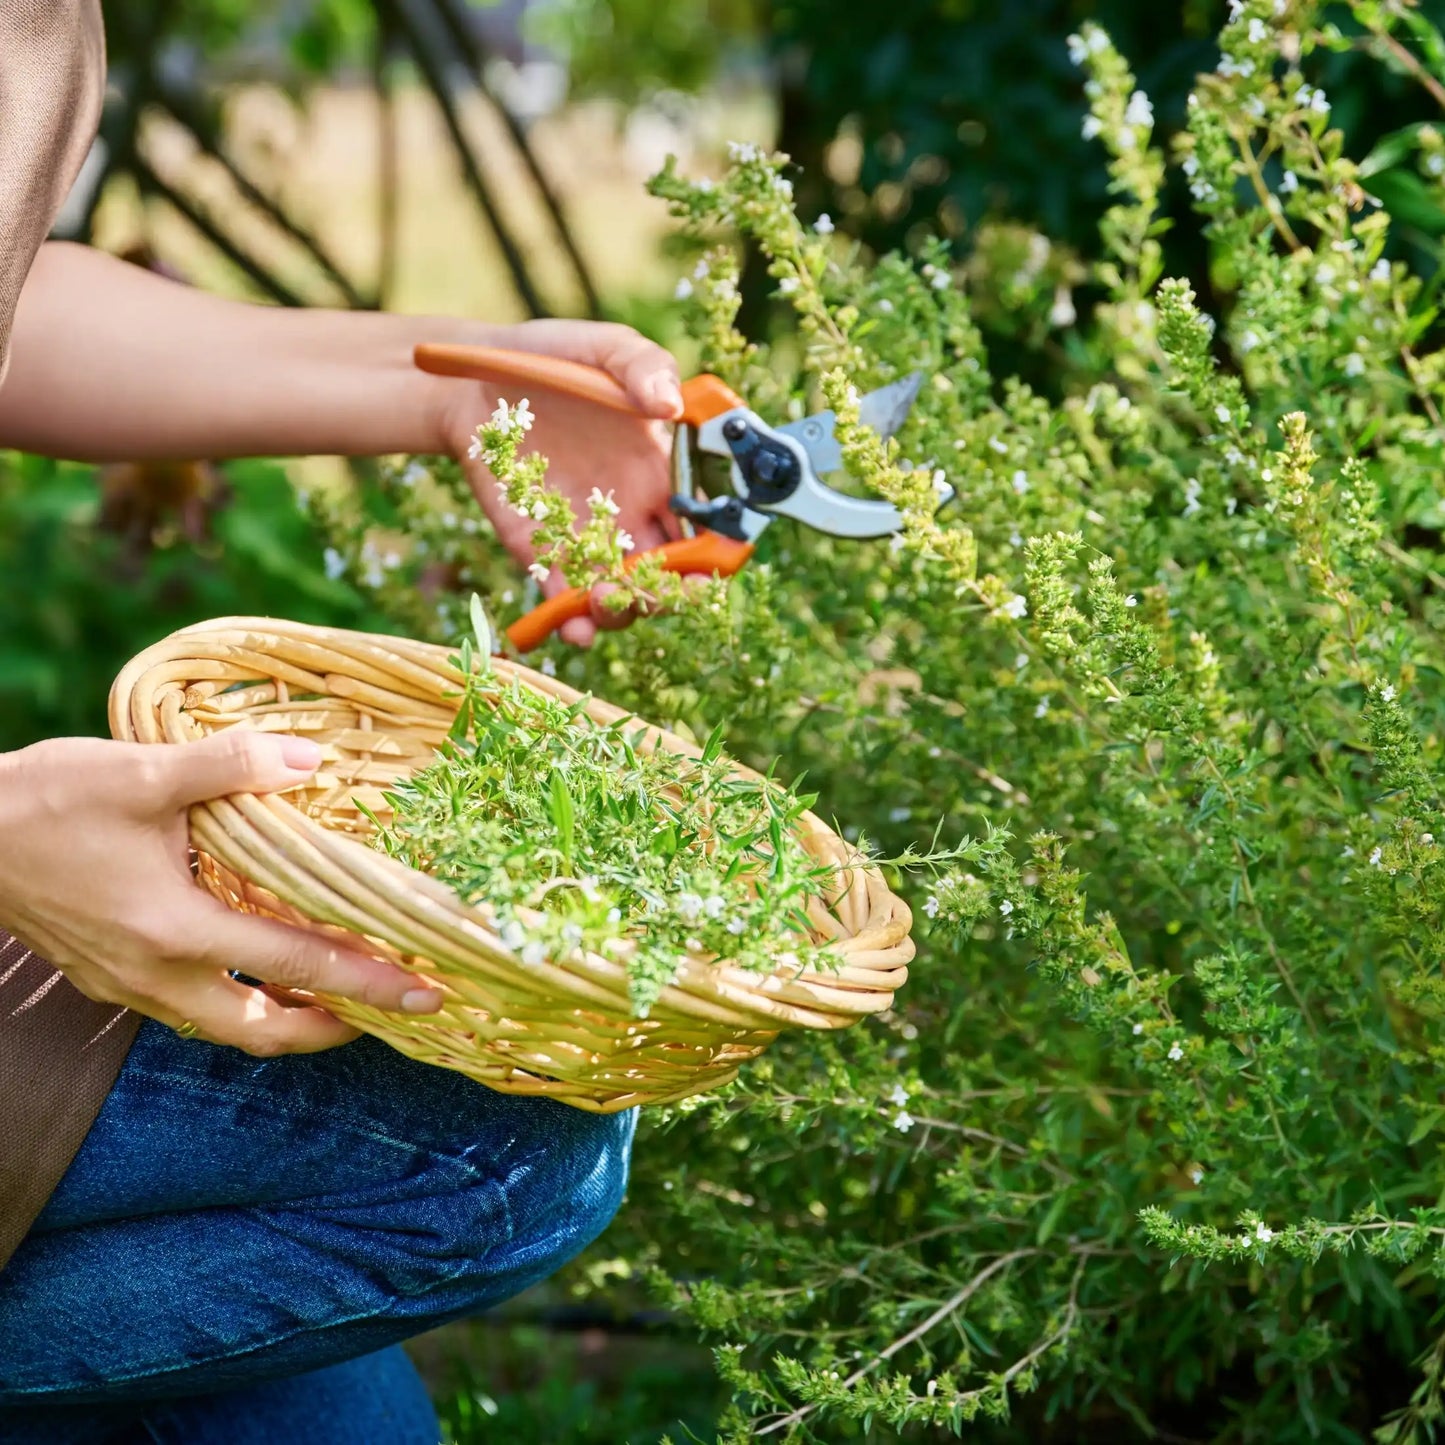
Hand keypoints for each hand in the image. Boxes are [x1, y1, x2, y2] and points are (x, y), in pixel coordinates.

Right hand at [0, 732, 443, 1054]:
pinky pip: (191, 1008)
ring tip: (339, 995)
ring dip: (286, 1018)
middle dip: (332, 1028)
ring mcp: (129, 984)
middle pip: (262, 1030)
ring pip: (225, 1026)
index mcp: (175, 930)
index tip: (425, 991)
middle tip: (388, 1007)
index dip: (368, 981)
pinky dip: (241, 999)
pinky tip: (262, 968)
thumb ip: (231, 766)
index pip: (297, 966)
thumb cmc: (46, 801)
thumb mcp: (142, 771)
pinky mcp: (110, 976)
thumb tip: (309, 760)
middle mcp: (155, 974)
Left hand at [434, 319, 684, 645]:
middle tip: (656, 591)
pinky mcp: (542, 552)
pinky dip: (572, 621)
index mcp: (662, 472)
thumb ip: (641, 365)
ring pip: (622, 594)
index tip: (713, 562)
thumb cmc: (551, 360)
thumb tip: (669, 404)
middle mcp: (633, 514)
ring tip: (604, 600)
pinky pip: (564, 597)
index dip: (717, 550)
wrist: (474, 381)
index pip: (706, 525)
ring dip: (622, 610)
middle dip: (671, 593)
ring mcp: (588, 537)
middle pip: (670, 573)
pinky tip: (573, 627)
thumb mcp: (601, 348)